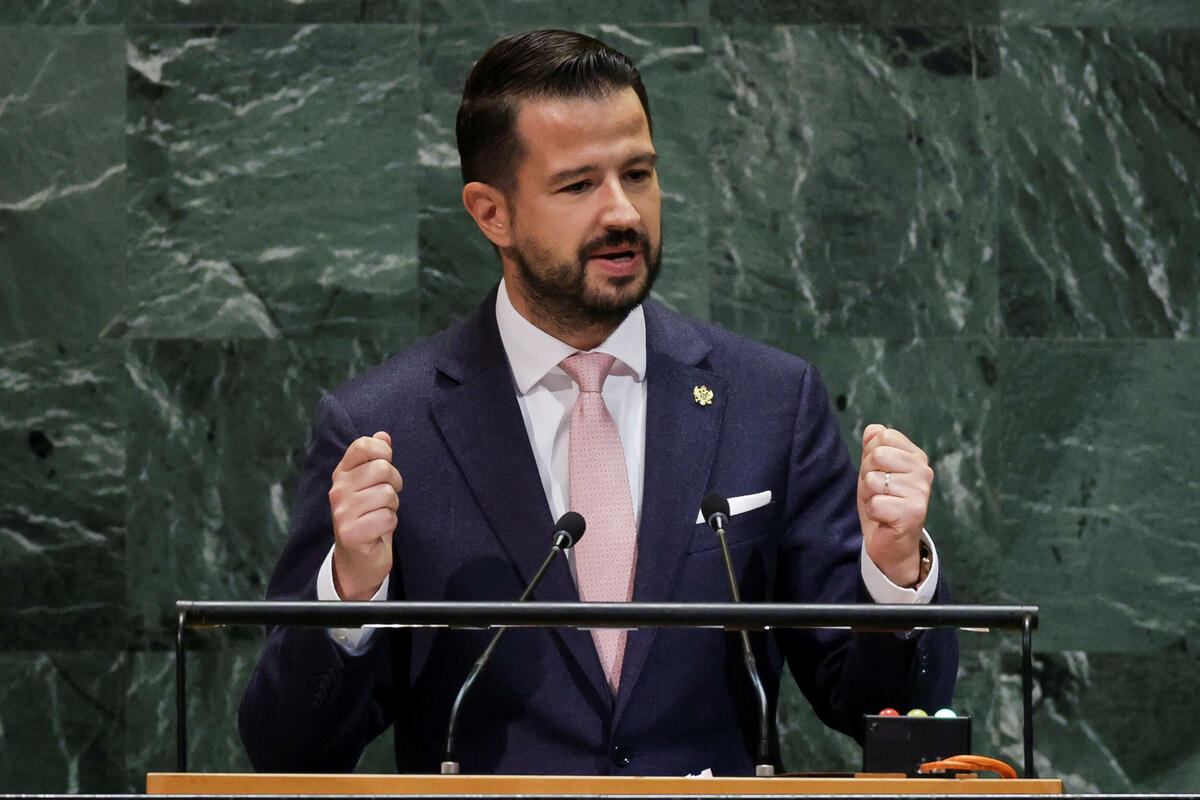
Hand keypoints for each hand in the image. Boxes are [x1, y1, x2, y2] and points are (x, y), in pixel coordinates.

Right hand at [328, 431, 402, 600]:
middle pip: (382, 468)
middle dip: (394, 484)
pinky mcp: (350, 533)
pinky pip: (387, 518)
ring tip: (380, 515)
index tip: (385, 467)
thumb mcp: (371, 485)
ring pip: (387, 494)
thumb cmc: (368, 516)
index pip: (363, 445)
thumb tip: (383, 435)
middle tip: (386, 498)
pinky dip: (390, 524)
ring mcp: (342, 511)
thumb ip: (376, 459)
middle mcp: (338, 490)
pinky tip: (378, 530)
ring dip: (392, 507)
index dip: (383, 452)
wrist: (358, 558)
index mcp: (342, 473)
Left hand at [857, 424, 932, 586]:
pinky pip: (876, 503)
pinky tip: (885, 518)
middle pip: (877, 455)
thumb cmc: (882, 502)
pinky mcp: (913, 513)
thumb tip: (873, 429)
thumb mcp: (873, 470)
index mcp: (916, 456)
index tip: (878, 473)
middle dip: (867, 474)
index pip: (883, 435)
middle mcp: (924, 471)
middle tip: (879, 492)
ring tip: (883, 505)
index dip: (870, 454)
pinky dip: (873, 512)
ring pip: (873, 480)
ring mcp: (921, 492)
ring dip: (870, 496)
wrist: (891, 542)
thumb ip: (873, 446)